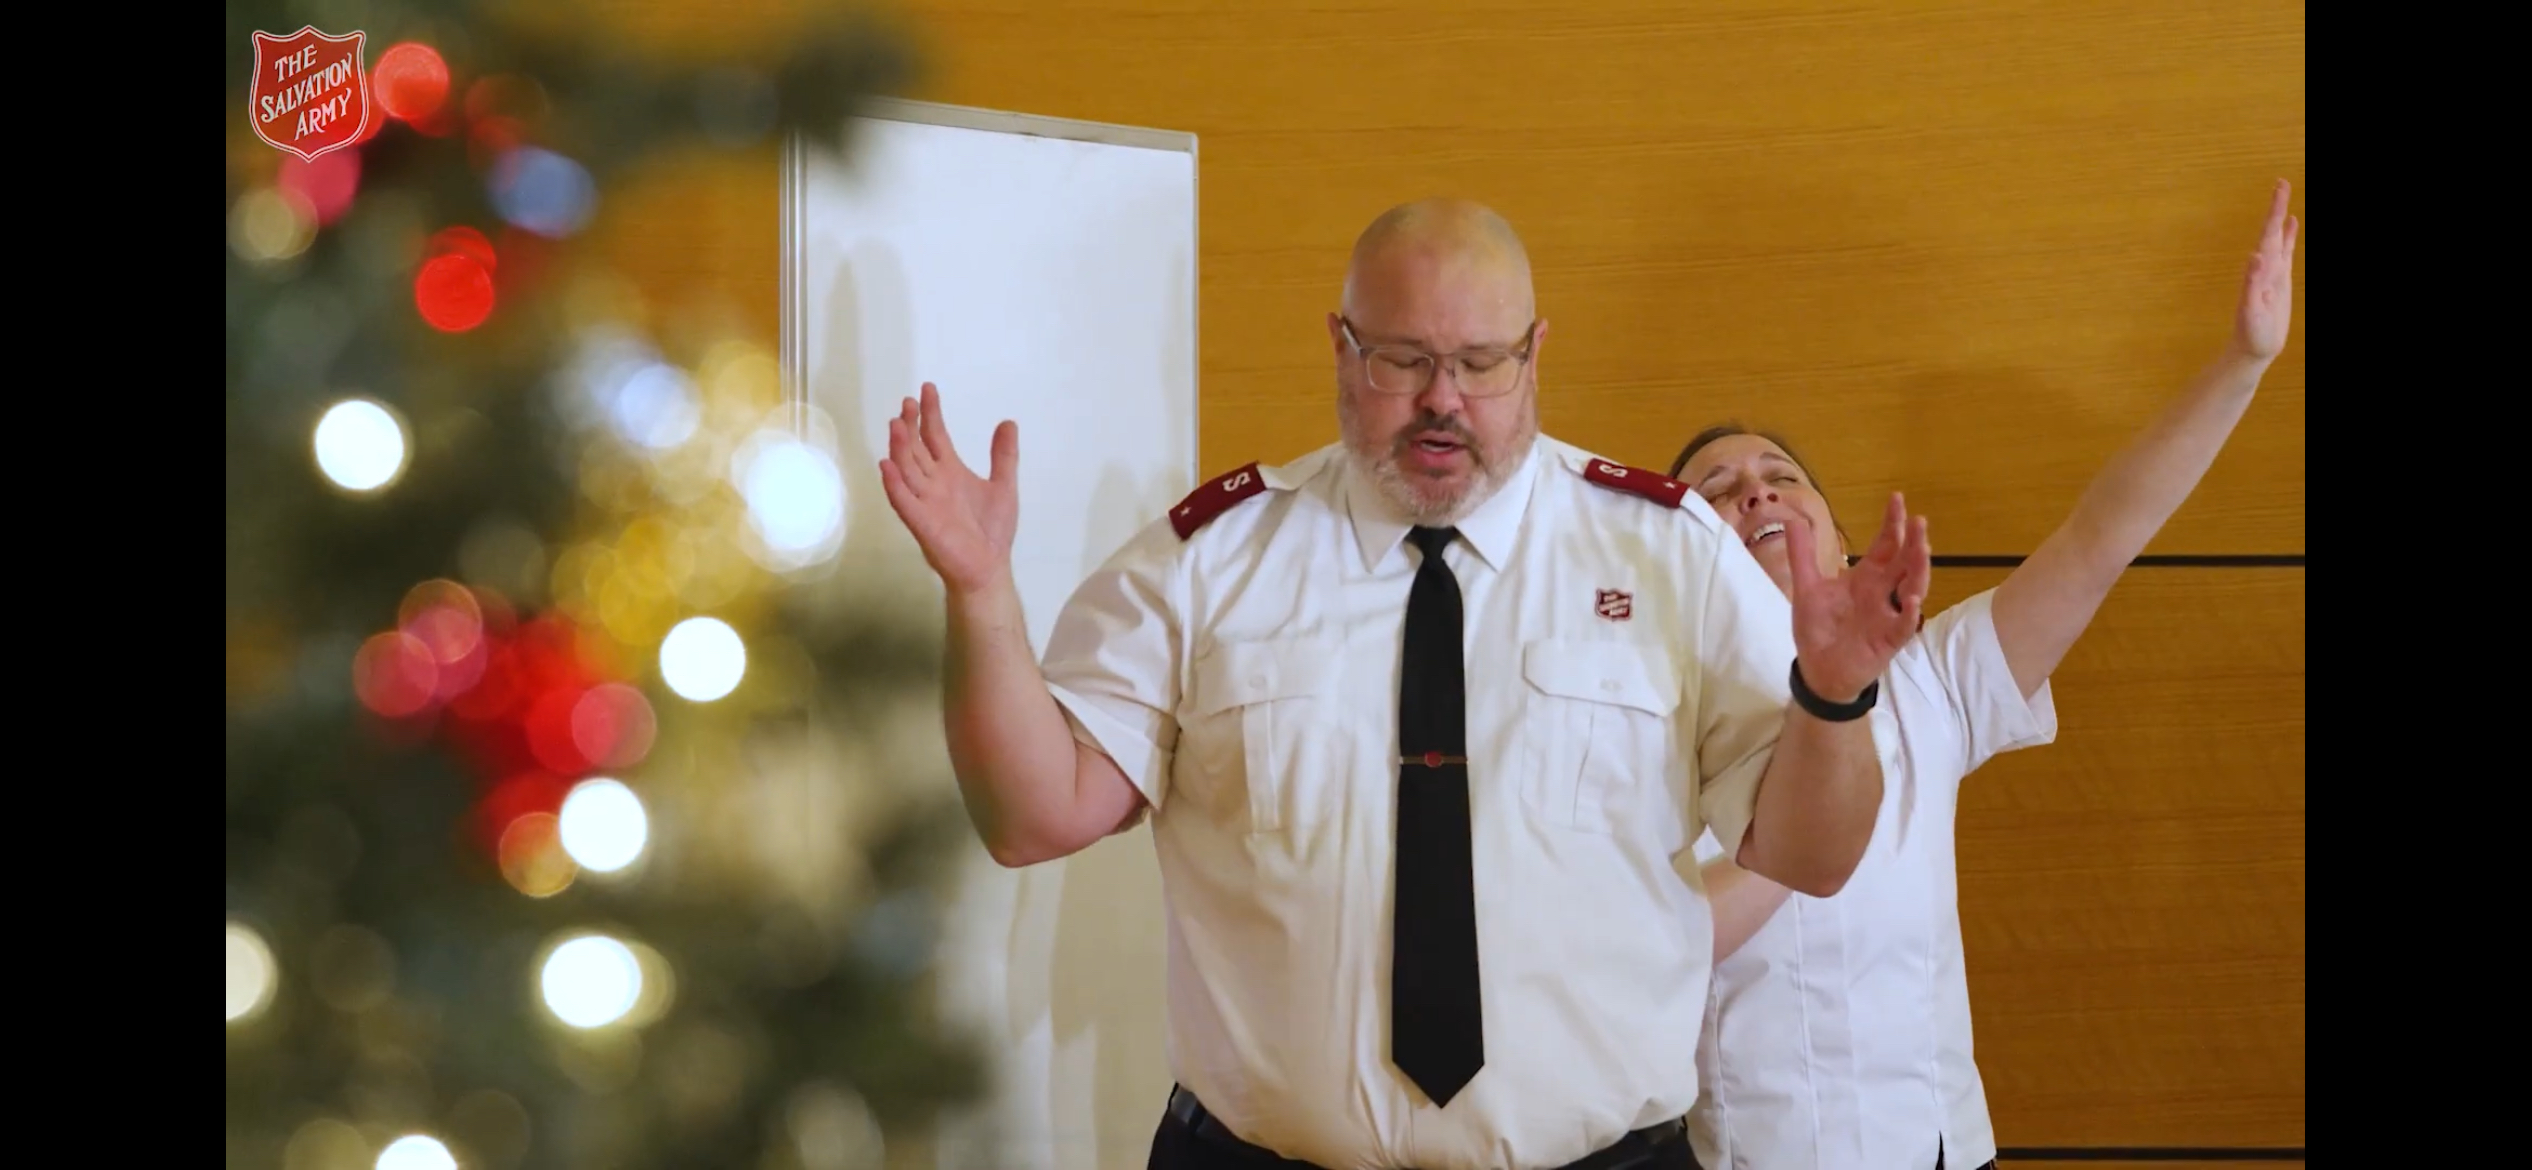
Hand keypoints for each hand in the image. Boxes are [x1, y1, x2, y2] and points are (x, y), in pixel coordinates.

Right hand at [877, 383, 1020, 595]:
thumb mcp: (1004, 486)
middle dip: (911, 425)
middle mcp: (933, 483)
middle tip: (908, 402)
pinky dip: (894, 484)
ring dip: (899, 448)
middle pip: (916, 448)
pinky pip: (903, 501)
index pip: (935, 436)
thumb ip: (1004, 456)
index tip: (927, 389)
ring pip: (906, 469)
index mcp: (950, 472)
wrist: (989, 568)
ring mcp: (924, 501)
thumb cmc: (992, 531)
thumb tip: (1008, 422)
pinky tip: (887, 466)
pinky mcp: (921, 522)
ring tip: (897, 424)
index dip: (931, 413)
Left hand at [1782, 492, 1931, 700]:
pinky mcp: (1889, 639)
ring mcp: (1889, 615)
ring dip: (1918, 569)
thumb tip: (1794, 519)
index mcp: (1866, 577)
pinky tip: (1912, 600)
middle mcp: (1883, 592)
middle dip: (1913, 541)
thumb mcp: (1807, 588)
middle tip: (1919, 520)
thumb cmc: (1818, 628)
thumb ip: (1803, 555)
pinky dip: (1910, 613)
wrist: (1817, 669)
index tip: (1896, 498)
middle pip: (1904, 562)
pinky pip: (1904, 626)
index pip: (1885, 545)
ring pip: (1912, 588)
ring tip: (1922, 549)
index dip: (1892, 523)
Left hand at [2232, 179, 2299, 361]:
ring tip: (2283, 194)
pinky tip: (2291, 223)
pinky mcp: (2280, 279)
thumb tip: (2255, 256)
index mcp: (2260, 270)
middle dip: (2277, 207)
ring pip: (2279, 237)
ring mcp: (2273, 271)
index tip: (2279, 189)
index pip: (2268, 235)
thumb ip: (2250, 284)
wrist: (2253, 349)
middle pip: (2272, 230)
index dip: (2274, 212)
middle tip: (2281, 182)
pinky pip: (2286, 251)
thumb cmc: (2251, 333)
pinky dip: (2289, 236)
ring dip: (2281, 216)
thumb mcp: (2251, 311)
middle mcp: (2265, 266)